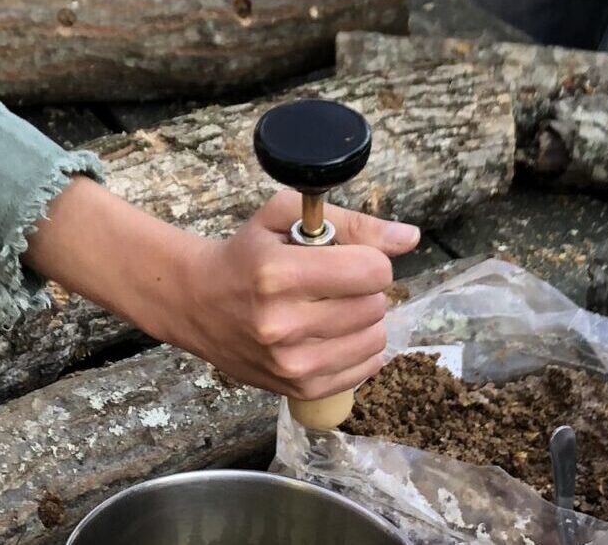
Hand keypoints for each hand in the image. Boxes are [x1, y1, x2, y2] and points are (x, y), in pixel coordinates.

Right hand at [158, 191, 417, 399]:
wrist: (197, 303)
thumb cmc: (245, 254)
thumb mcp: (284, 218)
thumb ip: (352, 223)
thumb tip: (409, 238)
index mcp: (278, 275)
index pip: (372, 271)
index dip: (369, 258)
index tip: (349, 257)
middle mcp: (284, 325)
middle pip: (375, 305)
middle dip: (363, 288)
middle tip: (333, 282)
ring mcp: (292, 364)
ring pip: (376, 339)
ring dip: (363, 319)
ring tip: (332, 307)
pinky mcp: (299, 390)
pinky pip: (365, 369)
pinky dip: (358, 348)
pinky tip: (332, 332)